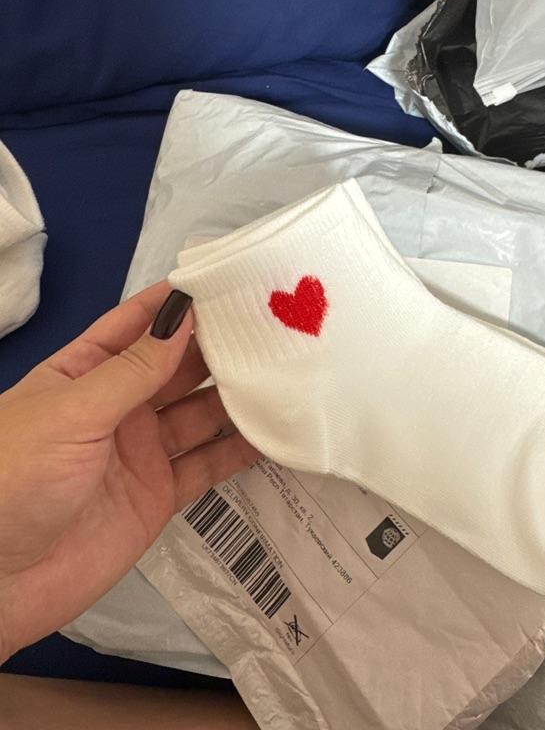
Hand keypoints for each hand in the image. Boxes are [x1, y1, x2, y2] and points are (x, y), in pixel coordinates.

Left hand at [0, 282, 258, 661]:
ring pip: (200, 413)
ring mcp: (140, 451)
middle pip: (177, 366)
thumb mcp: (72, 413)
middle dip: (219, 345)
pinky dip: (239, 450)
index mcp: (83, 373)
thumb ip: (134, 369)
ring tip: (287, 371)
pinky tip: (275, 431)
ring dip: (236, 395)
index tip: (227, 279)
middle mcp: (117, 406)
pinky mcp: (159, 496)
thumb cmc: (14, 479)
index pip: (136, 324)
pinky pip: (207, 466)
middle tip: (275, 325)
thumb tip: (185, 316)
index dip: (177, 302)